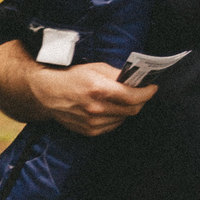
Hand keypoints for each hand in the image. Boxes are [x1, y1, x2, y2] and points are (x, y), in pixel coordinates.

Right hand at [25, 61, 153, 137]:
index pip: (133, 96)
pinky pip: (112, 126)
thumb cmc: (72, 77)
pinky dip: (116, 117)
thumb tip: (136, 80)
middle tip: (141, 94)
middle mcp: (96, 108)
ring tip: (121, 100)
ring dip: (127, 109)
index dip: (147, 93)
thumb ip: (118, 74)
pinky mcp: (89, 131)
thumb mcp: (96, 68)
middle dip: (141, 101)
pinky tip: (109, 109)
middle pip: (132, 110)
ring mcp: (93, 122)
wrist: (48, 93)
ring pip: (124, 119)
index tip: (151, 88)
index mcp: (98, 89)